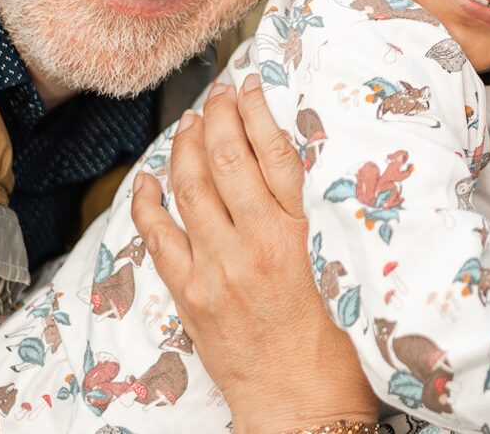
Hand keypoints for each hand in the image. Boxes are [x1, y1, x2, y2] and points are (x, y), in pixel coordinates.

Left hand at [131, 76, 377, 433]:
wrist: (301, 409)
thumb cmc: (334, 350)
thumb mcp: (341, 272)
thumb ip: (315, 226)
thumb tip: (293, 178)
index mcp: (303, 236)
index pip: (276, 155)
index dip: (258, 113)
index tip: (250, 88)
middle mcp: (257, 244)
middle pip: (229, 159)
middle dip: (220, 117)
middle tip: (217, 96)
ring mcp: (217, 268)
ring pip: (191, 187)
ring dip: (187, 147)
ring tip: (190, 124)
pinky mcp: (190, 294)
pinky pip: (159, 236)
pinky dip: (148, 202)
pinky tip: (147, 181)